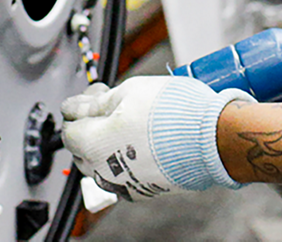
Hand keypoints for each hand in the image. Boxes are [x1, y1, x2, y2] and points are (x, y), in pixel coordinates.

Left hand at [61, 76, 252, 200]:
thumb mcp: (128, 91)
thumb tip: (78, 106)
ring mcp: (125, 183)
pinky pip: (124, 174)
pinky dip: (125, 158)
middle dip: (89, 127)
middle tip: (108, 104)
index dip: (77, 109)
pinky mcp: (145, 190)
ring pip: (102, 164)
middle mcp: (104, 170)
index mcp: (92, 144)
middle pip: (82, 149)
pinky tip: (140, 141)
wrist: (212, 138)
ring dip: (106, 144)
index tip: (89, 97)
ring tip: (127, 122)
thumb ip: (97, 102)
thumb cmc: (173, 113)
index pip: (69, 130)